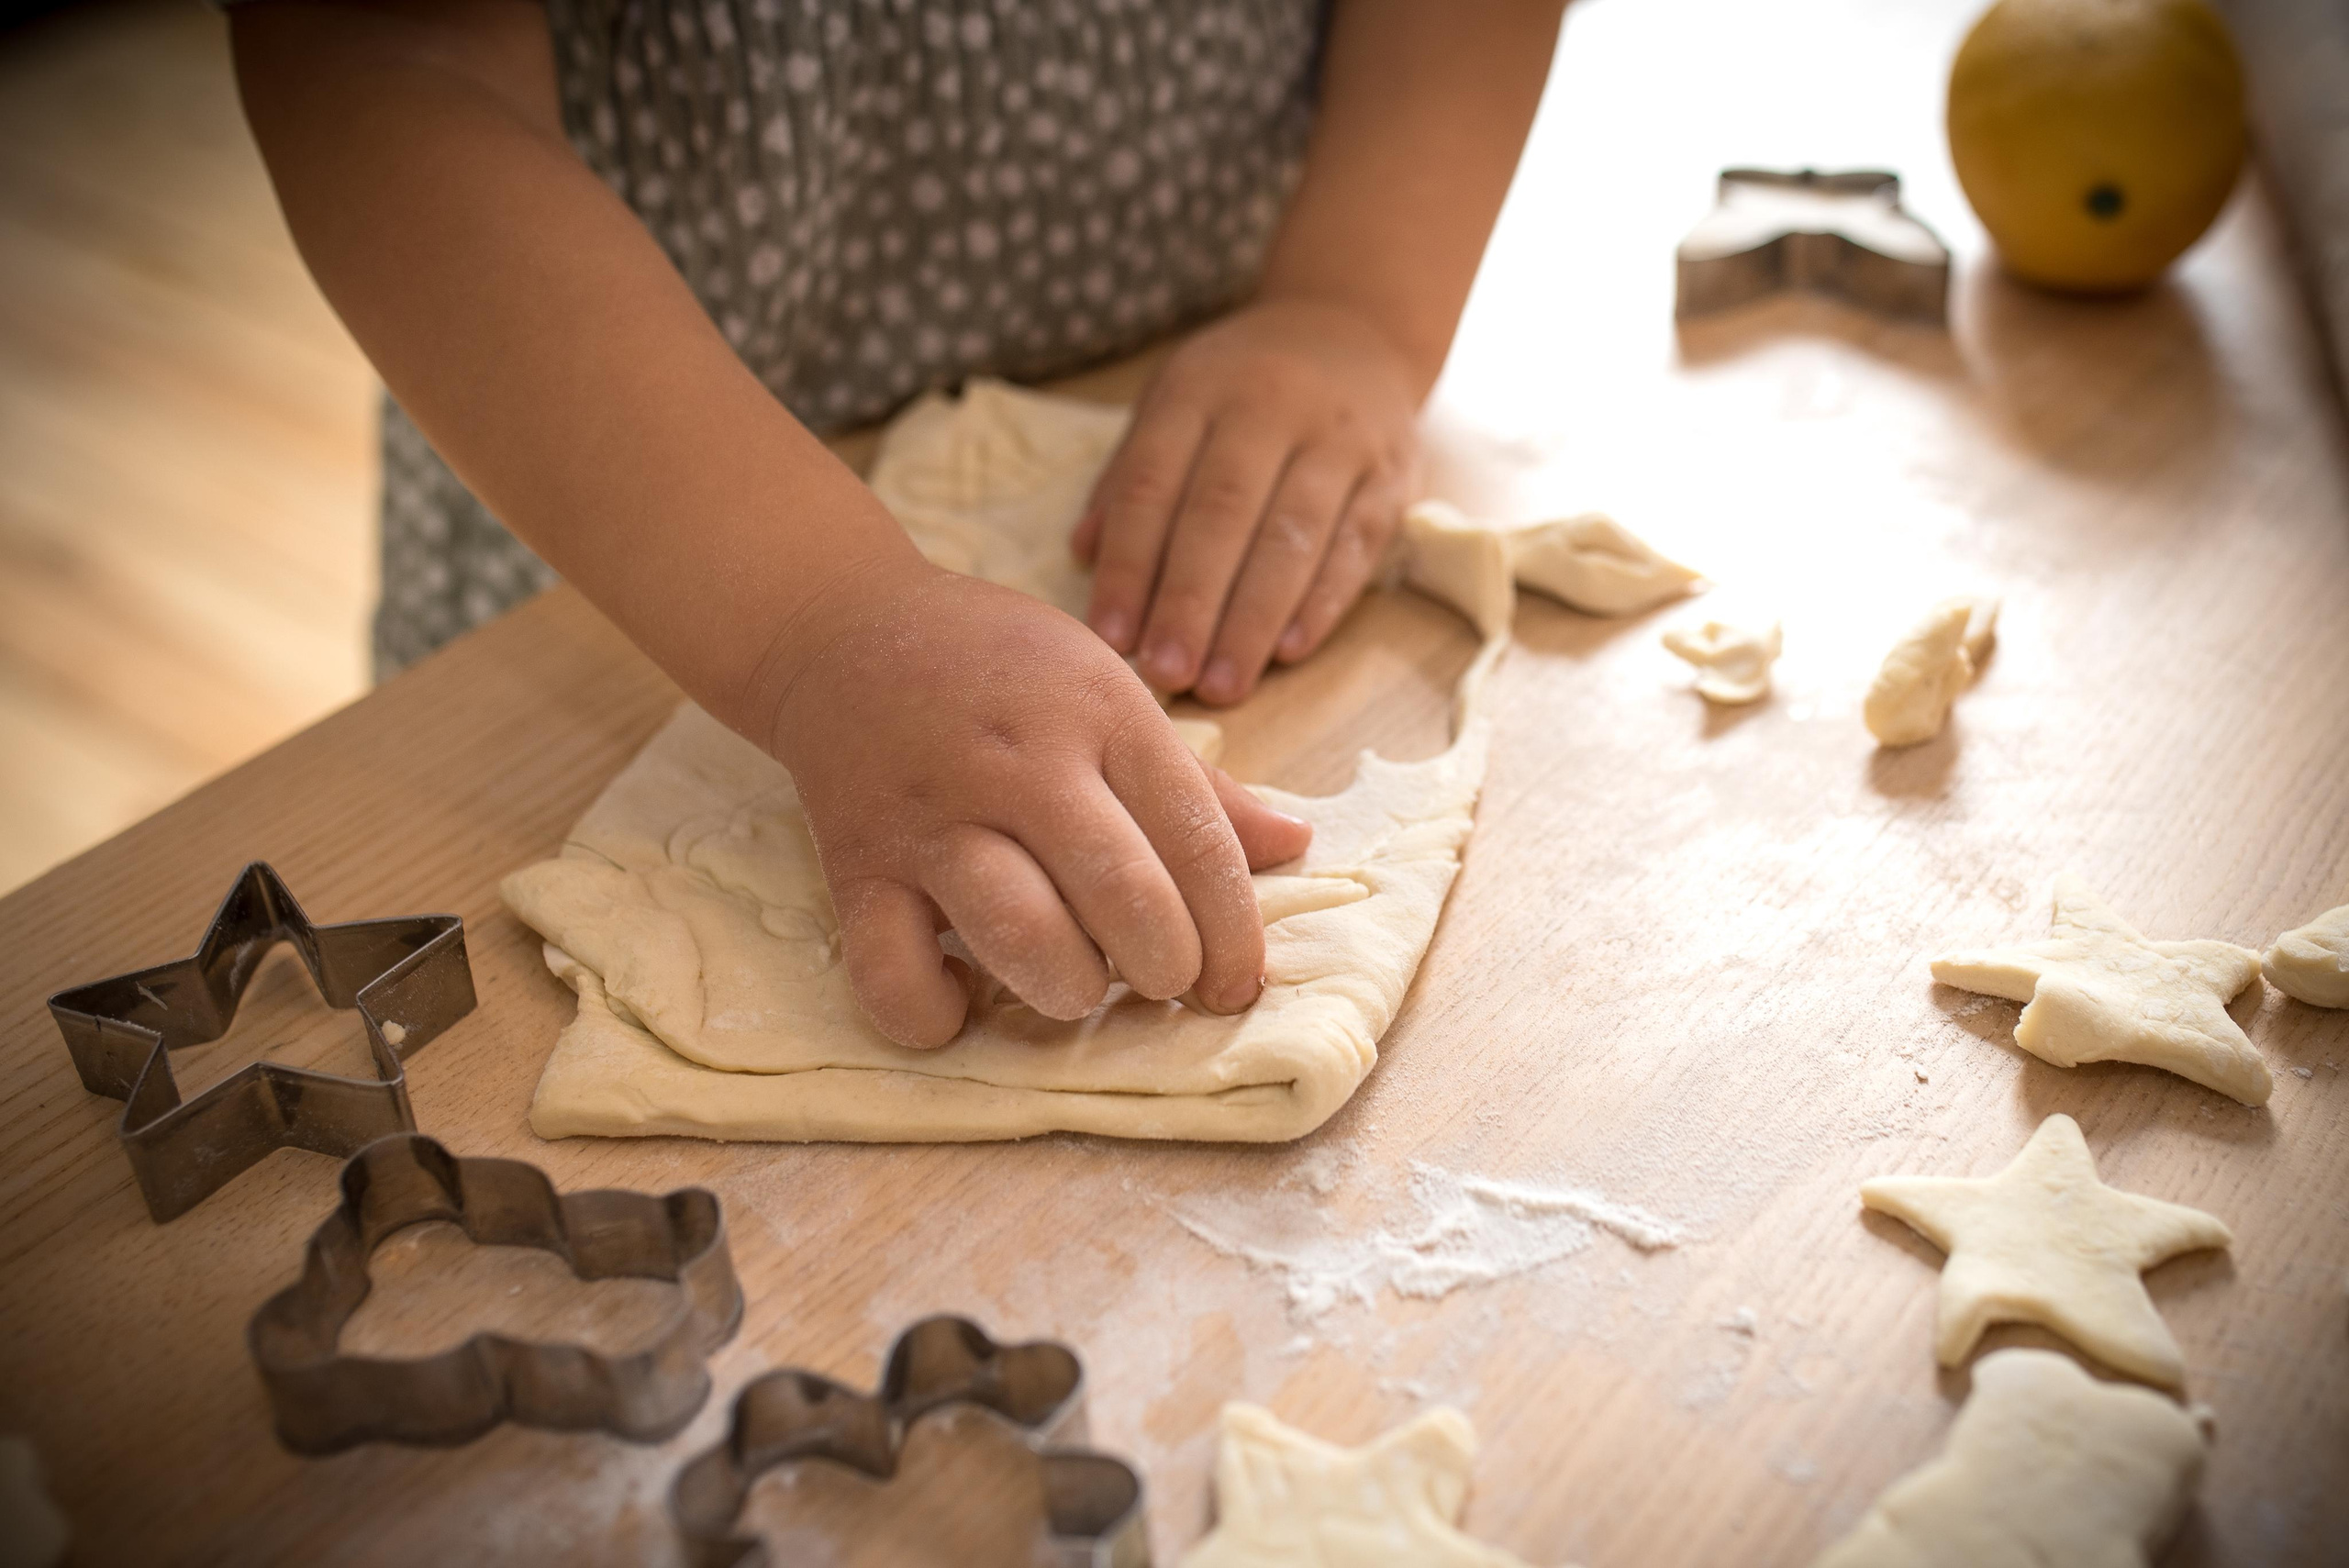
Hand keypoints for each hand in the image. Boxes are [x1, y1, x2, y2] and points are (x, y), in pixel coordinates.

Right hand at [763, 560, 1313, 1047]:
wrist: (842, 628)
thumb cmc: (1000, 667)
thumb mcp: (1107, 689)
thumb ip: (1197, 781)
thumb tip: (1295, 846)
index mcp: (1102, 713)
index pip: (1197, 840)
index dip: (1234, 933)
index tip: (1235, 985)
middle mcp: (1022, 763)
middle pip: (1126, 897)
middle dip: (1166, 967)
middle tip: (1161, 981)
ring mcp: (933, 817)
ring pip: (1020, 936)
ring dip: (1068, 990)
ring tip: (1076, 988)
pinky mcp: (856, 864)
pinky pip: (892, 973)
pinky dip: (934, 1015)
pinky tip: (961, 998)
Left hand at [1072, 297, 1422, 705]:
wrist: (1356, 329)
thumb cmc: (1242, 384)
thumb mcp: (1173, 400)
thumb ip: (1129, 475)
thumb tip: (1083, 555)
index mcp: (1199, 389)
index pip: (1154, 482)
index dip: (1129, 564)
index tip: (1110, 636)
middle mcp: (1270, 406)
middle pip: (1223, 514)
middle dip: (1190, 601)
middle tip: (1166, 673)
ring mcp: (1339, 440)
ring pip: (1293, 537)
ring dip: (1253, 619)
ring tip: (1222, 683)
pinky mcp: (1393, 475)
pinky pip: (1355, 547)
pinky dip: (1322, 603)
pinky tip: (1288, 651)